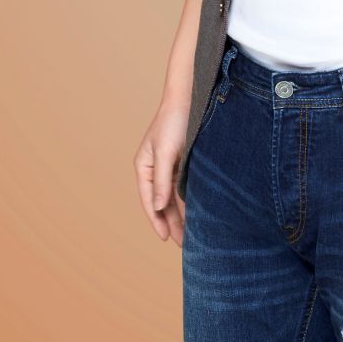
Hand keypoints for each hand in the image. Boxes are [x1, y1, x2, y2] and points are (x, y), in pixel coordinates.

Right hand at [134, 100, 189, 244]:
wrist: (191, 97)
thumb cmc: (174, 121)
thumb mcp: (165, 152)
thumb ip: (162, 180)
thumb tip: (158, 208)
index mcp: (144, 167)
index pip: (149, 200)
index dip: (157, 221)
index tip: (166, 239)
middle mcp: (155, 169)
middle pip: (162, 202)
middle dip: (171, 223)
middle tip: (184, 244)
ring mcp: (170, 166)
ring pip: (174, 197)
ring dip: (182, 215)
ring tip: (192, 235)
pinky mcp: (184, 162)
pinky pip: (185, 187)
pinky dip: (189, 201)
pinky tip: (198, 213)